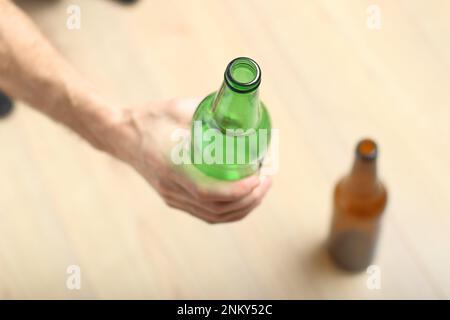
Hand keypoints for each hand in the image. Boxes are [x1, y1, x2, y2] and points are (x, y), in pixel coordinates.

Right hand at [111, 99, 271, 223]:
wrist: (122, 135)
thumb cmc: (151, 119)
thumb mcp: (178, 109)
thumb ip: (208, 109)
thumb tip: (241, 111)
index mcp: (171, 167)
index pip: (209, 191)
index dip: (237, 190)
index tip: (258, 176)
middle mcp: (172, 189)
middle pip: (217, 209)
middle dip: (250, 198)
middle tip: (267, 178)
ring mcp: (173, 197)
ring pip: (214, 215)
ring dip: (243, 206)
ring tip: (261, 188)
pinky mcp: (175, 199)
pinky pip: (207, 214)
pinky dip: (230, 210)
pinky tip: (244, 198)